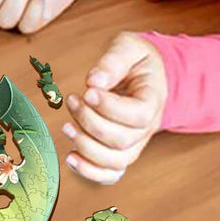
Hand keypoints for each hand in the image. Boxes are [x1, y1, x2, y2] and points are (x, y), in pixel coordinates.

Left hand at [63, 33, 167, 183]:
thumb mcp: (129, 47)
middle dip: (90, 122)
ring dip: (86, 147)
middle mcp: (147, 128)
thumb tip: (95, 81)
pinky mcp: (120, 150)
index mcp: (153, 100)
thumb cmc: (137, 59)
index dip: (109, 107)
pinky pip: (111, 173)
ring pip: (115, 161)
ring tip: (66, 126)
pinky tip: (70, 157)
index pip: (137, 115)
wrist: (148, 74)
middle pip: (122, 140)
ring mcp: (135, 142)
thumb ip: (114, 60)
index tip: (87, 90)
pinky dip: (90, 171)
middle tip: (72, 100)